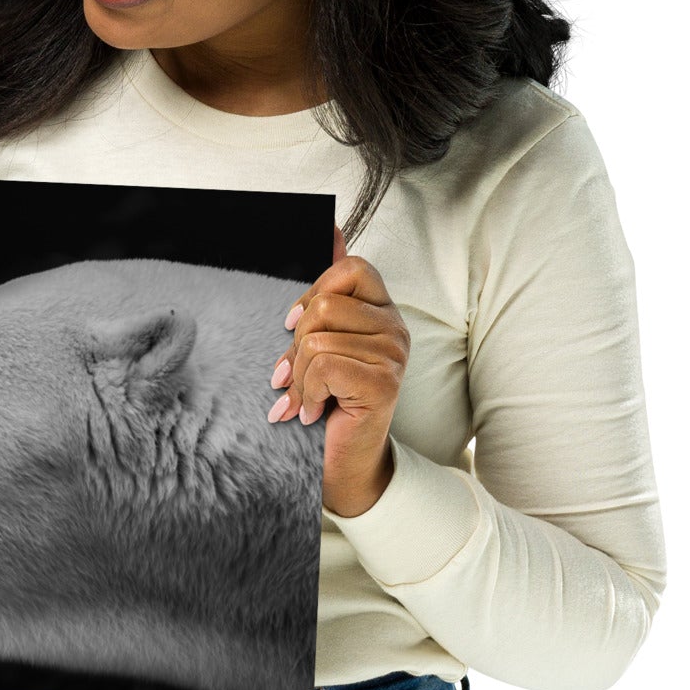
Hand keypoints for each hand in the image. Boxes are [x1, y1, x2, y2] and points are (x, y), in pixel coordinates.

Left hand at [266, 225, 409, 516]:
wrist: (341, 463)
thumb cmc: (327, 402)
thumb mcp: (318, 341)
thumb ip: (326, 290)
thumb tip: (329, 226)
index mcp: (381, 311)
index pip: (350, 268)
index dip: (313, 293)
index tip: (293, 326)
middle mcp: (395, 328)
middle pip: (326, 305)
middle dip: (296, 345)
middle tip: (294, 375)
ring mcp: (394, 354)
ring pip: (319, 339)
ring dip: (299, 376)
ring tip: (305, 399)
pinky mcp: (383, 381)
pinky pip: (325, 365)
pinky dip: (307, 393)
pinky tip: (312, 412)